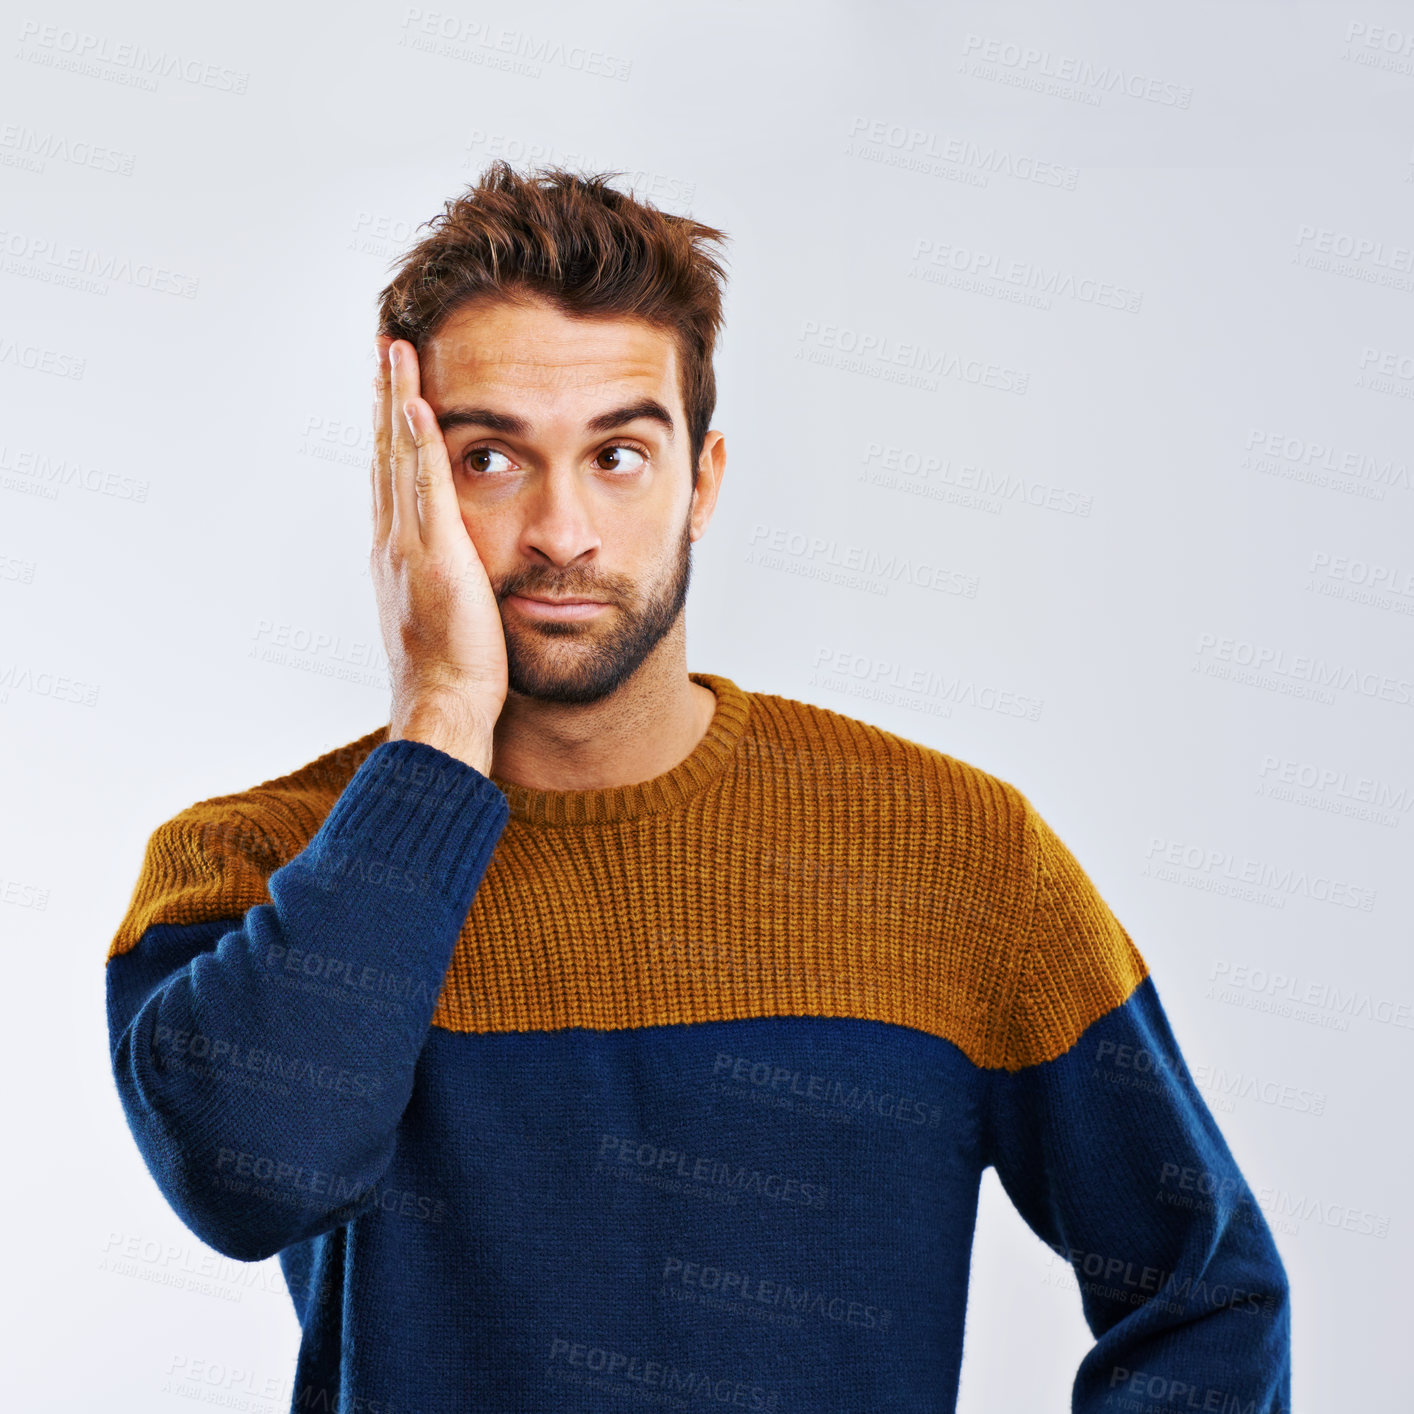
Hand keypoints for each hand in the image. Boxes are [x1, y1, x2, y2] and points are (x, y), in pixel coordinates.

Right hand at [370, 335, 507, 773]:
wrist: (444, 705)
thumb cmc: (455, 672)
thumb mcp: (449, 613)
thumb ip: (449, 579)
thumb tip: (464, 568)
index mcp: (397, 554)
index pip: (392, 477)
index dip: (391, 429)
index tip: (394, 389)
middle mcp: (393, 542)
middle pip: (385, 453)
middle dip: (386, 398)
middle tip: (385, 346)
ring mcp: (409, 545)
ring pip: (397, 456)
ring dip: (397, 400)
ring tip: (395, 350)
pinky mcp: (436, 555)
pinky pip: (425, 486)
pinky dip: (418, 442)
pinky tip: (419, 403)